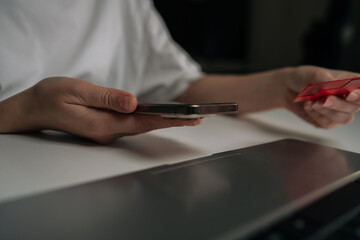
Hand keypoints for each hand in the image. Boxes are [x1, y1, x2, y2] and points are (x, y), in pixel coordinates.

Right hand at [0, 77, 200, 143]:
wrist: (35, 109)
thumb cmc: (52, 98)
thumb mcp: (78, 91)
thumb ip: (106, 97)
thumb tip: (133, 101)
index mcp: (103, 124)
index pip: (143, 121)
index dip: (168, 119)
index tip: (188, 118)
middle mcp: (108, 132)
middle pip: (147, 126)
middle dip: (173, 122)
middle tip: (197, 119)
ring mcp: (107, 132)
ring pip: (141, 126)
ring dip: (164, 121)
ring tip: (186, 117)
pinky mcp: (105, 127)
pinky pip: (132, 124)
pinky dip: (149, 119)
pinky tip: (160, 116)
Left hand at [283, 66, 359, 127]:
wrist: (288, 88)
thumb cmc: (304, 78)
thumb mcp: (314, 75)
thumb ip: (326, 82)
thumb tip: (332, 89)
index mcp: (352, 82)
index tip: (349, 95)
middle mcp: (349, 98)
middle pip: (355, 106)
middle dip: (338, 104)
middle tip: (323, 99)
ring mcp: (340, 111)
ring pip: (344, 118)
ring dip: (327, 111)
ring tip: (312, 102)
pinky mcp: (329, 121)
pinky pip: (328, 124)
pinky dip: (316, 116)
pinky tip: (308, 106)